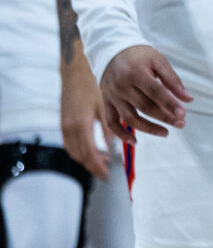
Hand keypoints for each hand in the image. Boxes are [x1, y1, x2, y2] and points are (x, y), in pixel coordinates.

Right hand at [61, 50, 115, 178]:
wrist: (74, 72)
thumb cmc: (92, 85)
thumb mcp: (104, 106)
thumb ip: (108, 127)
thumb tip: (113, 146)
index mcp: (80, 125)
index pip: (89, 154)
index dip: (99, 166)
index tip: (109, 175)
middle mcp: (69, 128)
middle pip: (81, 156)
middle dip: (94, 167)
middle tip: (108, 174)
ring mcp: (64, 126)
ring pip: (74, 152)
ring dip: (88, 160)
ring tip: (105, 163)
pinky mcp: (64, 123)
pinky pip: (71, 144)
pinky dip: (81, 151)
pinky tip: (95, 150)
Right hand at [101, 45, 191, 140]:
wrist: (112, 51)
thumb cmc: (139, 56)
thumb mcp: (158, 61)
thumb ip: (173, 80)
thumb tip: (188, 99)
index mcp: (135, 73)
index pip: (155, 92)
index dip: (170, 104)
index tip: (183, 114)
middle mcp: (122, 86)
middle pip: (145, 107)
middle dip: (165, 118)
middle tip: (181, 124)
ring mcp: (112, 95)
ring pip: (129, 118)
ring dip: (149, 129)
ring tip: (166, 133)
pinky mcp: (106, 102)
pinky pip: (111, 122)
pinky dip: (121, 134)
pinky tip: (134, 142)